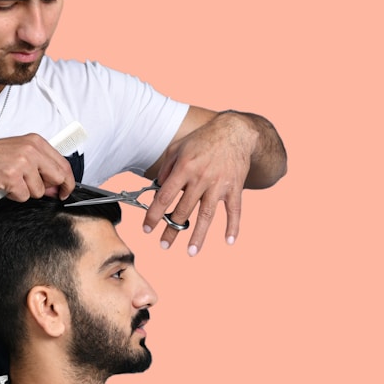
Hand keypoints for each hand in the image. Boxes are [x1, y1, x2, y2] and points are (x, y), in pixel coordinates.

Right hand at [0, 134, 75, 200]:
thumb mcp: (20, 152)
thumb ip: (40, 166)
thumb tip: (55, 187)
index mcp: (36, 142)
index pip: (63, 164)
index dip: (68, 181)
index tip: (66, 190)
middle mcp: (31, 150)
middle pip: (57, 178)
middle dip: (48, 189)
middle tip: (33, 188)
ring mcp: (22, 163)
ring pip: (39, 191)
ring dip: (25, 192)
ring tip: (11, 181)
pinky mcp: (12, 177)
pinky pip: (23, 197)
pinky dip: (13, 196)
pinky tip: (4, 185)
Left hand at [143, 112, 255, 254]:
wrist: (236, 132)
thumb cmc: (203, 139)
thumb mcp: (179, 147)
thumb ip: (166, 168)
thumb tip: (157, 188)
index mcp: (184, 167)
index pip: (165, 196)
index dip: (154, 214)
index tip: (147, 229)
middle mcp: (201, 178)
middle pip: (184, 210)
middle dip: (172, 229)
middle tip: (164, 244)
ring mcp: (219, 184)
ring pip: (206, 214)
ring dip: (198, 235)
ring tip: (191, 252)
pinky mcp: (235, 188)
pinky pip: (234, 210)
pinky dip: (233, 226)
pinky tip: (229, 241)